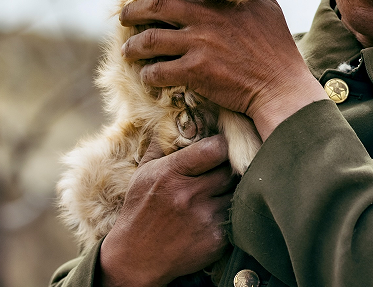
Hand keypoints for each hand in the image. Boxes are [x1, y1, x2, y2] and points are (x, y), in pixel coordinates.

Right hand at [99, 135, 236, 286]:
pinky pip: (235, 216)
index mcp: (172, 173)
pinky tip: (217, 212)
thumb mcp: (144, 172)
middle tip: (226, 168)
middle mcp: (189, 195)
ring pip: (236, 192)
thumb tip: (175, 116)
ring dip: (233, 190)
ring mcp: (204, 218)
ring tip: (221, 190)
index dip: (223, 145)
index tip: (221, 147)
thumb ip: (161, 144)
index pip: (215, 148)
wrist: (135, 257)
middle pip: (231, 169)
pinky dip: (230, 213)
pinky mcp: (216, 239)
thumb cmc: (140, 209)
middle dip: (230, 167)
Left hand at [121, 0, 326, 139]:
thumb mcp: (267, 4)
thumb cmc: (276, 45)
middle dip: (132, 10)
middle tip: (124, 16)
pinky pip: (158, 71)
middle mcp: (206, 17)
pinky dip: (148, 74)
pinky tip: (148, 76)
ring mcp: (200, 44)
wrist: (280, 85)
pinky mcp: (196, 72)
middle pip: (154, 6)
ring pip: (150, 39)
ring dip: (133, 46)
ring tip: (128, 50)